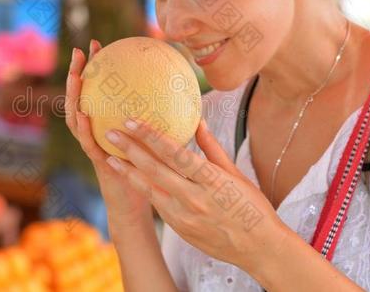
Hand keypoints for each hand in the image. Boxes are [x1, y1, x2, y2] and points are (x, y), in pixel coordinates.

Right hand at [64, 40, 152, 228]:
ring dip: (74, 96)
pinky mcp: (98, 163)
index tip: (101, 45)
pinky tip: (83, 112)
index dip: (100, 69)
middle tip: (81, 51)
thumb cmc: (152, 173)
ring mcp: (95, 146)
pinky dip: (82, 128)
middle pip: (84, 98)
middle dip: (80, 74)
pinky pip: (87, 143)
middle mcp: (98, 132)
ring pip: (77, 117)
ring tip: (75, 75)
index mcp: (110, 125)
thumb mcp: (160, 142)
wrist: (140, 205)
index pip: (102, 92)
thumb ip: (167, 121)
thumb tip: (190, 96)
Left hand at [102, 118, 289, 271]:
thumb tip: (198, 121)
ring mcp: (185, 216)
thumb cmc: (252, 207)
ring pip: (150, 189)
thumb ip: (212, 148)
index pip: (175, 153)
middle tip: (111, 133)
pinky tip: (130, 177)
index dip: (151, 136)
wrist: (260, 248)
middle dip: (130, 149)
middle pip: (156, 169)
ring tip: (109, 157)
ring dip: (128, 172)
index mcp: (212, 180)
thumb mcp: (236, 174)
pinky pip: (157, 204)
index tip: (132, 121)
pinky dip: (142, 189)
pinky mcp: (180, 229)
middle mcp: (195, 198)